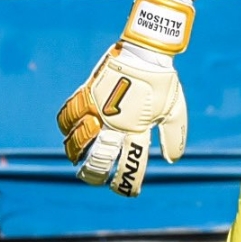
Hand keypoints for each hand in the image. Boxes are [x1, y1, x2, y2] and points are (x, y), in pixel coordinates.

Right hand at [57, 0, 194, 196]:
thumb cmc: (163, 81)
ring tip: (77, 159)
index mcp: (138, 128)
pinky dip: (66, 125)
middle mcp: (115, 121)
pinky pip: (68, 113)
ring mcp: (98, 107)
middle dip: (93, 175)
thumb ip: (173, 135)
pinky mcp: (87, 92)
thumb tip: (172, 160)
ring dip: (76, 153)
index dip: (126, 183)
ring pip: (76, 140)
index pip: (130, 163)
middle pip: (97, 158)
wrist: (148, 51)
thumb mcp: (174, 109)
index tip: (123, 190)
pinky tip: (69, 131)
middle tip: (93, 178)